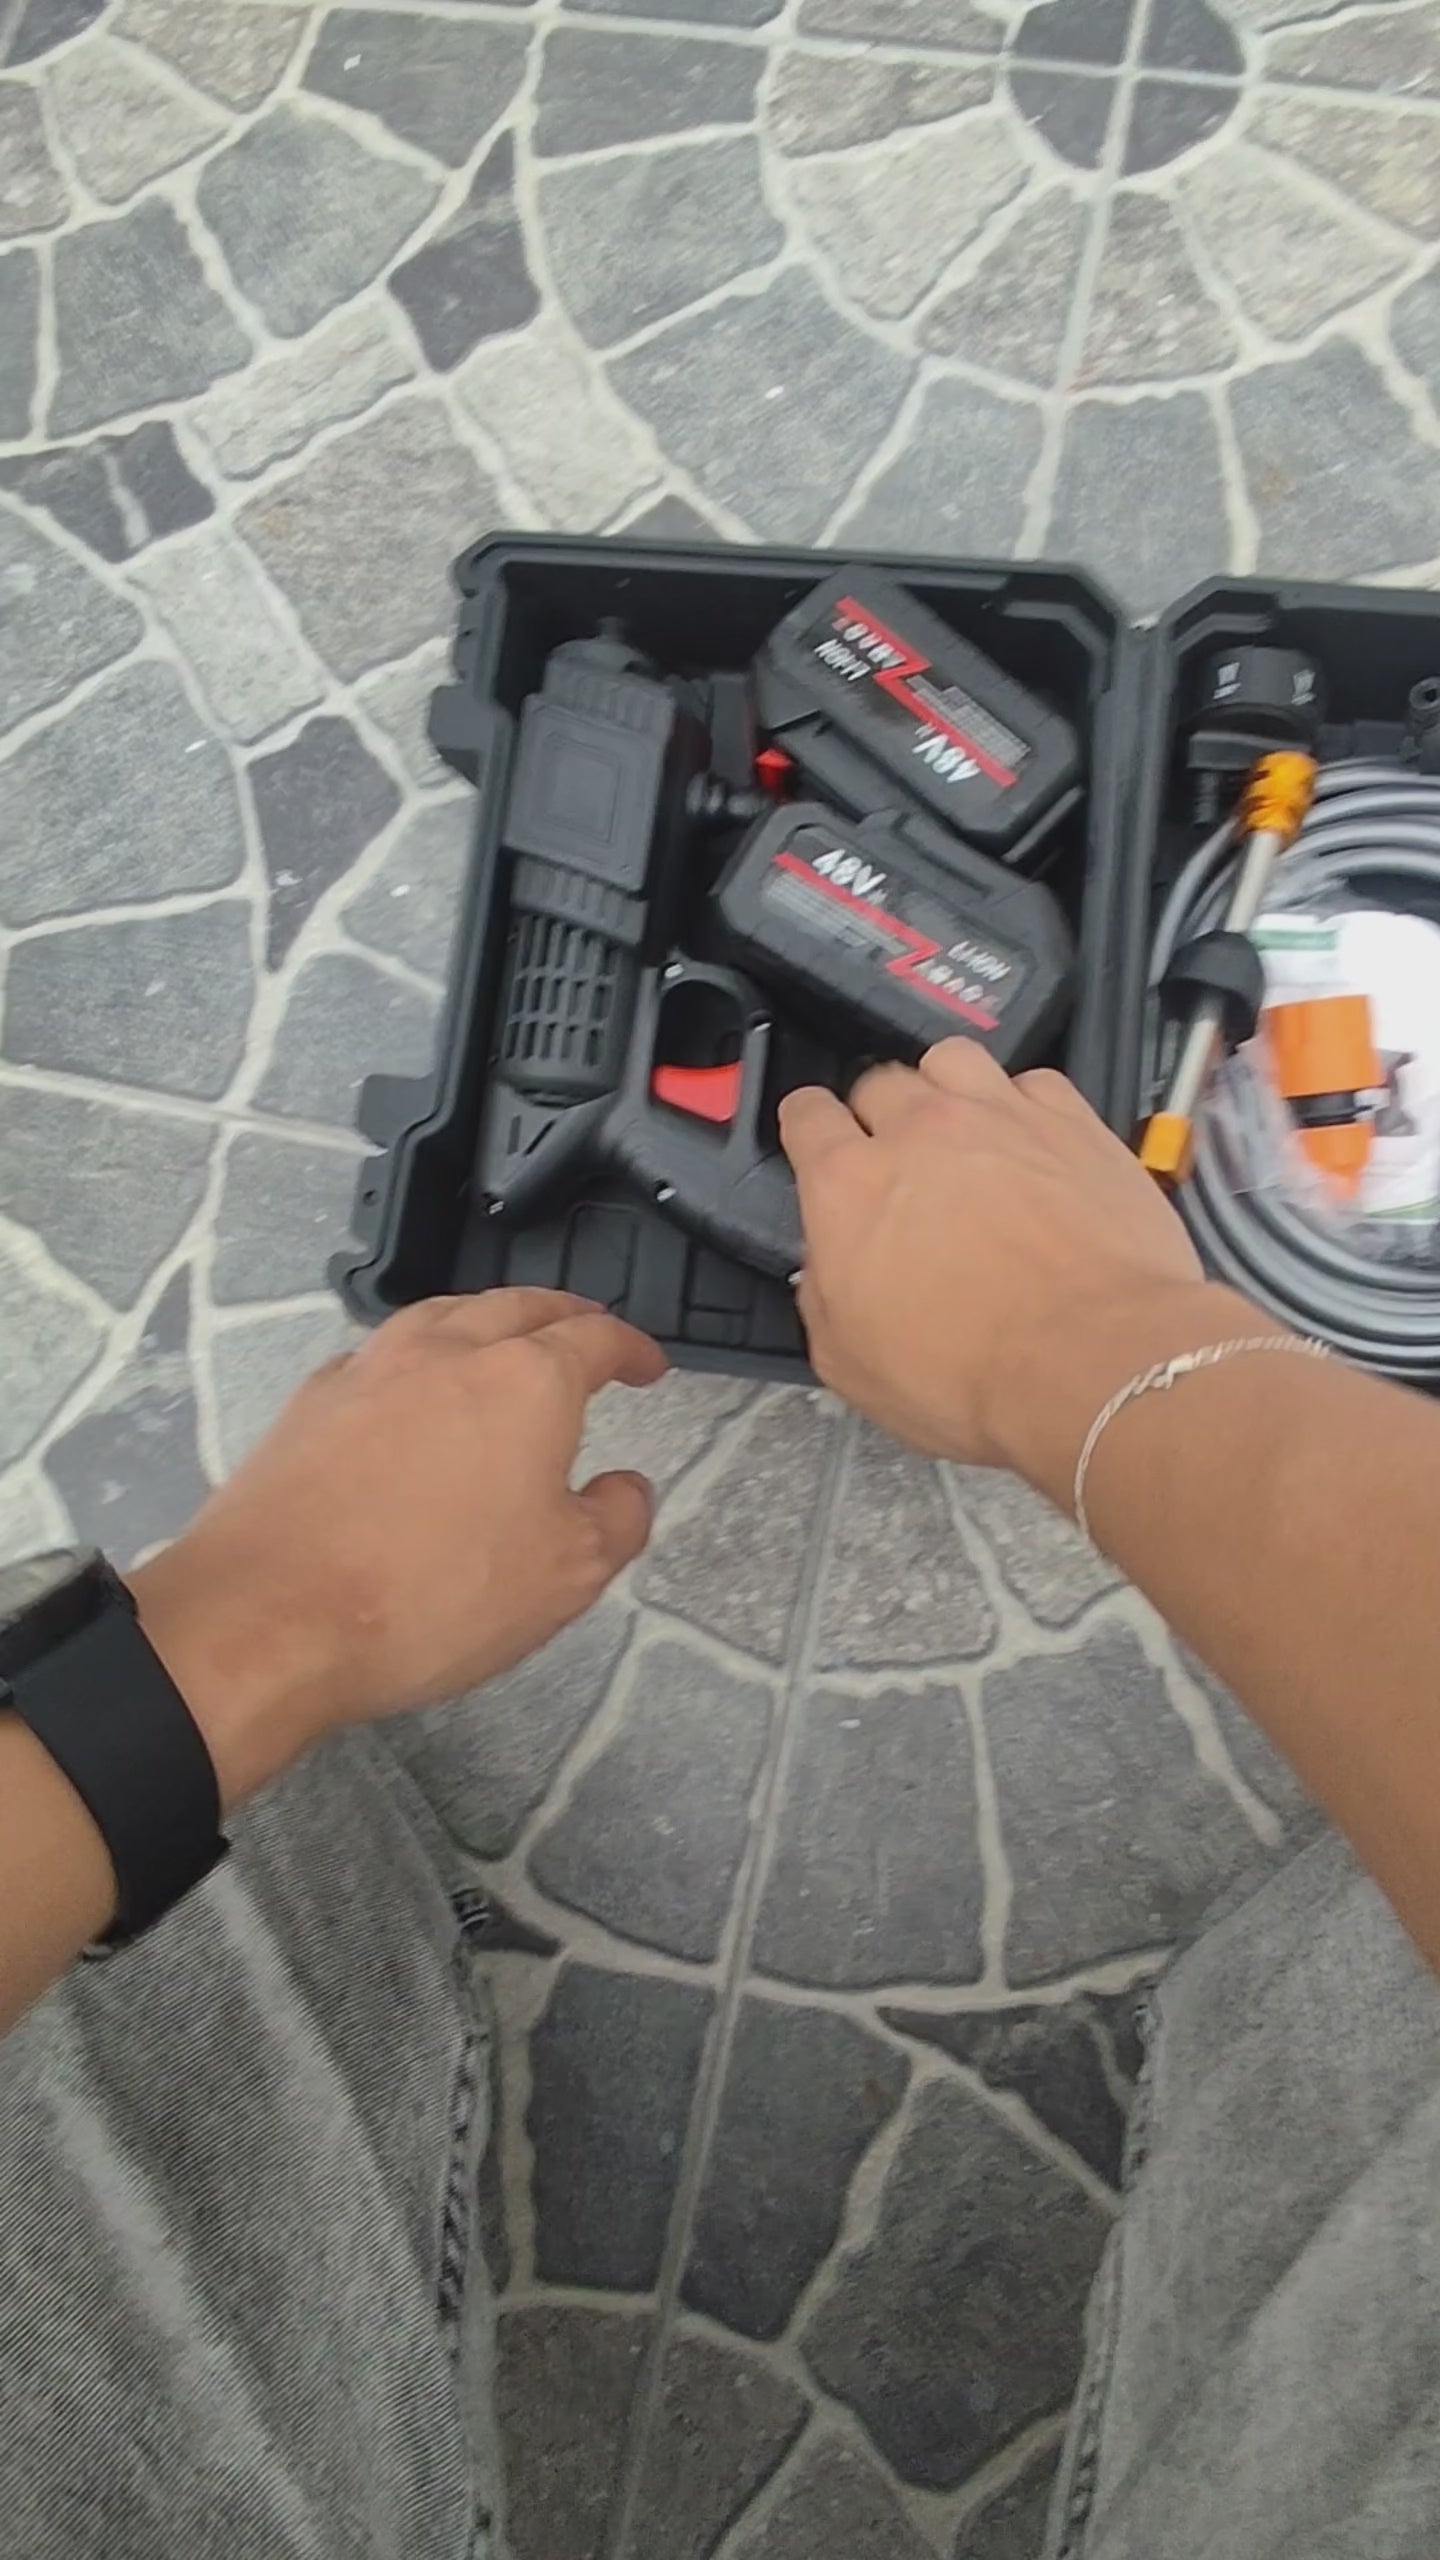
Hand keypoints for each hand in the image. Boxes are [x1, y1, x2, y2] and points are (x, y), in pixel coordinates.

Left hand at [129, 1290, 666, 1806]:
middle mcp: (447, 1352)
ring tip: (499, 1345)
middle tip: (583, 1336)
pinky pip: (378, 1357)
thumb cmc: (437, 1594)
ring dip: (483, 1321)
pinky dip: (414, 1360)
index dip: (630, 1348)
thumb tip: (626, 1486)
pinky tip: (407, 1394)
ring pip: (440, 1316)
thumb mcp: (566, 1575)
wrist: (271, 1616)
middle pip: (515, 1306)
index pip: (593, 1338)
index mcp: (526, 1380)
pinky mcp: (309, 1405)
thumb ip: (615, 1519)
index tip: (647, 1366)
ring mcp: (369, 1370)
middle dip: (560, 1316)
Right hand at [780, 1040, 1213, 1491]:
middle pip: (879, 1082)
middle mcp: (920, 1131)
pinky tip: (1033, 1141)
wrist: (1093, 1364)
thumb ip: (823, 1298)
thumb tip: (825, 1272)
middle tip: (896, 1158)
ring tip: (961, 1129)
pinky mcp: (1073, 1124)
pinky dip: (1025, 1104)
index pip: (807, 1117)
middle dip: (878, 1113)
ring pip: (952, 1059)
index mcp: (848, 1186)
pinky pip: (1036, 1081)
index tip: (816, 1138)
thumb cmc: (973, 1376)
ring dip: (945, 1087)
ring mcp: (1001, 1117)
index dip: (808, 1127)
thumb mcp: (852, 1365)